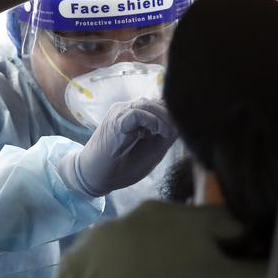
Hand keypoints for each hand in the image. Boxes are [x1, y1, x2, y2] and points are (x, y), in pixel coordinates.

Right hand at [58, 98, 177, 196]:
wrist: (95, 176)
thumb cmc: (122, 166)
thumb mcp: (153, 151)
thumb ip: (166, 137)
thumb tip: (183, 125)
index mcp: (136, 115)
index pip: (159, 104)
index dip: (173, 114)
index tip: (182, 129)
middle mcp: (127, 109)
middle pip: (156, 101)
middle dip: (171, 114)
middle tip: (178, 131)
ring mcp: (120, 113)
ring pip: (148, 104)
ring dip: (164, 117)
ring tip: (169, 133)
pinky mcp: (116, 121)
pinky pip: (137, 113)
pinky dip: (152, 121)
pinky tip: (158, 132)